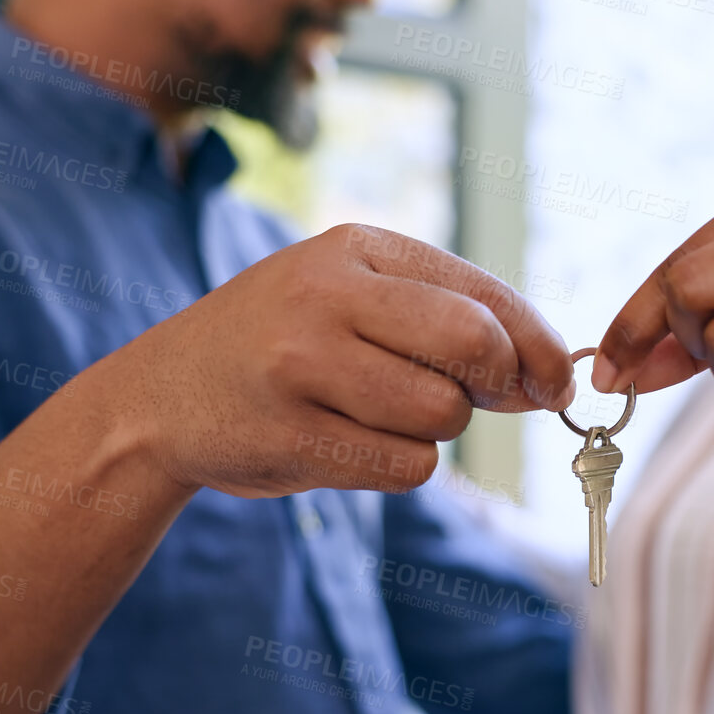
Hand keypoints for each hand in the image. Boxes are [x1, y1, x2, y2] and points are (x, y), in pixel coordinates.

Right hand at [124, 224, 575, 496]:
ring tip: (378, 414)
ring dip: (435, 431)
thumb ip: (447, 321)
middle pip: (473, 347)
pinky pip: (404, 466)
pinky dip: (399, 465)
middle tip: (472, 400)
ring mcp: (304, 366)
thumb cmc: (282, 346)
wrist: (159, 398)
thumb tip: (551, 377)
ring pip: (442, 415)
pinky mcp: (291, 436)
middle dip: (494, 386)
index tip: (554, 381)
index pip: (483, 294)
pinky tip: (349, 442)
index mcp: (357, 248)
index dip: (536, 346)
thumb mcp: (352, 298)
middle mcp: (328, 295)